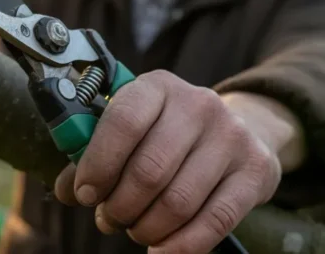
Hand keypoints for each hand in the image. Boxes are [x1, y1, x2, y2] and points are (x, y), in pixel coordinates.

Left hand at [54, 70, 303, 252]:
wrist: (237, 131)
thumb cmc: (167, 135)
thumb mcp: (133, 129)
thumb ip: (95, 154)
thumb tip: (68, 190)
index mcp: (158, 87)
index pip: (124, 121)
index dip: (98, 164)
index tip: (85, 193)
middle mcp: (199, 104)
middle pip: (149, 170)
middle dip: (120, 206)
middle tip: (109, 219)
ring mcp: (232, 136)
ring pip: (178, 202)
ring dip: (146, 228)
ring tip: (135, 229)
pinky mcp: (256, 170)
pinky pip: (215, 221)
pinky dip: (181, 245)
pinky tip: (161, 250)